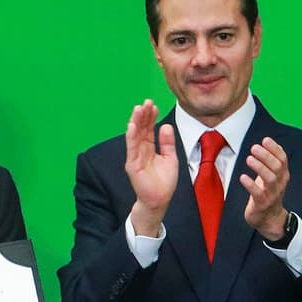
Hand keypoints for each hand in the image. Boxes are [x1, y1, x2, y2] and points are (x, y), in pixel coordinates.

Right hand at [124, 100, 178, 235]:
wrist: (159, 200)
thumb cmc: (164, 181)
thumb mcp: (170, 158)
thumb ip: (167, 143)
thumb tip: (165, 126)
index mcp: (149, 147)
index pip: (148, 128)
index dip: (150, 117)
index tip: (153, 105)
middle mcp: (140, 150)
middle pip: (141, 129)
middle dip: (143, 115)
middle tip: (146, 102)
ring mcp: (135, 156)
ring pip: (135, 135)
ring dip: (136, 122)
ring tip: (138, 109)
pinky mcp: (132, 165)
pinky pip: (131, 148)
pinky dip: (131, 136)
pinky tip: (132, 125)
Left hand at [239, 136, 290, 239]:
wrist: (270, 219)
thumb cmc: (268, 193)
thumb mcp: (272, 176)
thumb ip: (272, 161)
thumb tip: (270, 142)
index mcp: (282, 175)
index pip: (282, 159)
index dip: (275, 149)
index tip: (265, 140)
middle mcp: (280, 184)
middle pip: (277, 167)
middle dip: (266, 156)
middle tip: (254, 147)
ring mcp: (272, 194)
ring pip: (270, 179)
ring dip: (260, 167)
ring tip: (249, 158)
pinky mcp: (262, 204)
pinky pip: (258, 193)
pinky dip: (251, 185)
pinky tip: (243, 177)